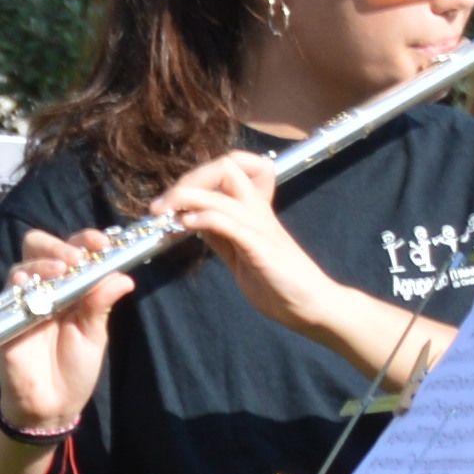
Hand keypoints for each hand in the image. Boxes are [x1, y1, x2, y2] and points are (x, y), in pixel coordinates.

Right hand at [0, 227, 130, 440]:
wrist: (52, 405)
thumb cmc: (75, 368)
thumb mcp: (94, 335)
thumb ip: (101, 305)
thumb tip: (124, 276)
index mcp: (72, 287)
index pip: (74, 249)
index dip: (86, 240)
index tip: (103, 244)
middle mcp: (46, 287)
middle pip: (40, 246)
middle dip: (59, 246)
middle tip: (78, 258)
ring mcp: (24, 300)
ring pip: (24, 264)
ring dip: (43, 262)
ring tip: (62, 270)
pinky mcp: (6, 318)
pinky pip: (7, 293)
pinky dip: (20, 283)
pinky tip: (32, 285)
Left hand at [139, 149, 343, 340]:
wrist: (311, 306)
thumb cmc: (279, 283)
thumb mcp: (240, 253)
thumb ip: (220, 234)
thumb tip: (191, 219)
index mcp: (256, 209)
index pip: (235, 167)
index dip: (202, 173)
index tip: (178, 196)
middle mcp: (259, 211)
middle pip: (226, 167)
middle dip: (189, 179)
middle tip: (162, 205)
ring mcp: (261, 227)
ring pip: (222, 192)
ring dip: (185, 197)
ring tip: (162, 213)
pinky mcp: (261, 248)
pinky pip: (229, 222)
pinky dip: (204, 217)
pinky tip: (185, 225)